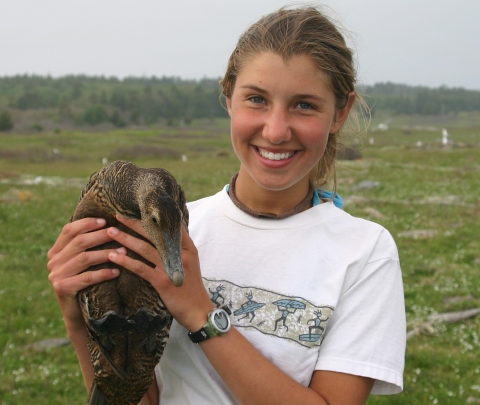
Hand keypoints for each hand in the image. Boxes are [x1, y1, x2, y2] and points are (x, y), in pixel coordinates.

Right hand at [47, 218, 120, 325]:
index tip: (105, 220)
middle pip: (79, 242)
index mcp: (56, 251)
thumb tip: (108, 223)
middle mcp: (53, 261)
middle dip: (101, 236)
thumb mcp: (83, 262)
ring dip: (106, 253)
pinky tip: (117, 271)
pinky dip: (103, 273)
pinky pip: (86, 277)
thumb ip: (86, 245)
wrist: (78, 313)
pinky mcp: (62, 288)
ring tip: (123, 251)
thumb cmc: (86, 282)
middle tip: (118, 233)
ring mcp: (56, 275)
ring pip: (84, 258)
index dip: (86, 223)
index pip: (69, 230)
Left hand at [107, 215, 213, 331]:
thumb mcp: (190, 264)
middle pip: (154, 234)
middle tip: (118, 215)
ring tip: (110, 231)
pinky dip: (126, 261)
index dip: (153, 217)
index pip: (171, 226)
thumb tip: (163, 237)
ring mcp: (171, 267)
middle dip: (134, 223)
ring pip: (145, 248)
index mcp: (188, 248)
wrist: (198, 311)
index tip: (137, 209)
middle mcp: (181, 254)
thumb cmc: (191, 288)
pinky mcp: (163, 282)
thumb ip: (179, 250)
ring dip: (125, 239)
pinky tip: (114, 256)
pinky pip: (141, 268)